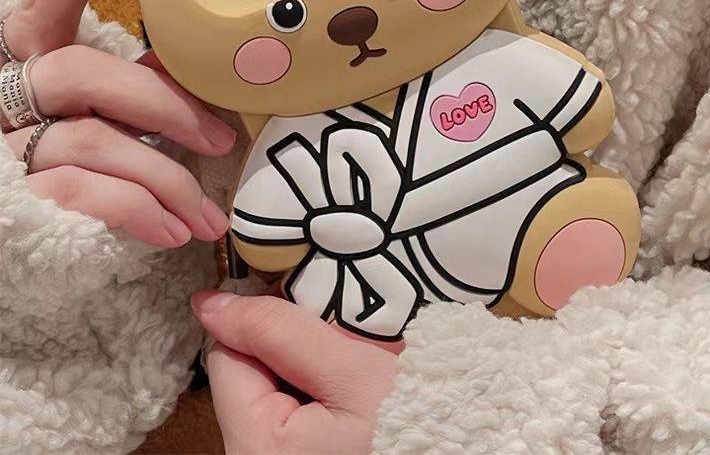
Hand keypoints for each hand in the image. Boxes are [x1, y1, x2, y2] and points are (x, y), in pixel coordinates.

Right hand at [1, 0, 235, 246]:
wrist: (18, 237)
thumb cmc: (67, 158)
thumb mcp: (97, 113)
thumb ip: (131, 86)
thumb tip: (189, 69)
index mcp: (28, 61)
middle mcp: (9, 94)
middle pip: (86, 73)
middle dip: (165, 105)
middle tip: (223, 137)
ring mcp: (8, 146)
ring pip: (94, 142)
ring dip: (166, 177)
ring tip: (208, 214)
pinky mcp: (19, 197)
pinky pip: (84, 194)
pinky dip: (138, 212)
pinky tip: (173, 232)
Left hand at [192, 291, 397, 454]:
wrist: (466, 446)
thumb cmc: (415, 420)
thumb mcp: (351, 370)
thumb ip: (280, 332)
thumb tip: (210, 303)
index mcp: (255, 445)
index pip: (228, 353)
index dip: (264, 320)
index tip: (309, 310)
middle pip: (249, 370)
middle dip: (290, 344)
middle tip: (342, 342)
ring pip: (273, 384)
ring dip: (307, 363)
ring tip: (352, 368)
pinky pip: (295, 405)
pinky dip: (320, 386)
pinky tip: (352, 391)